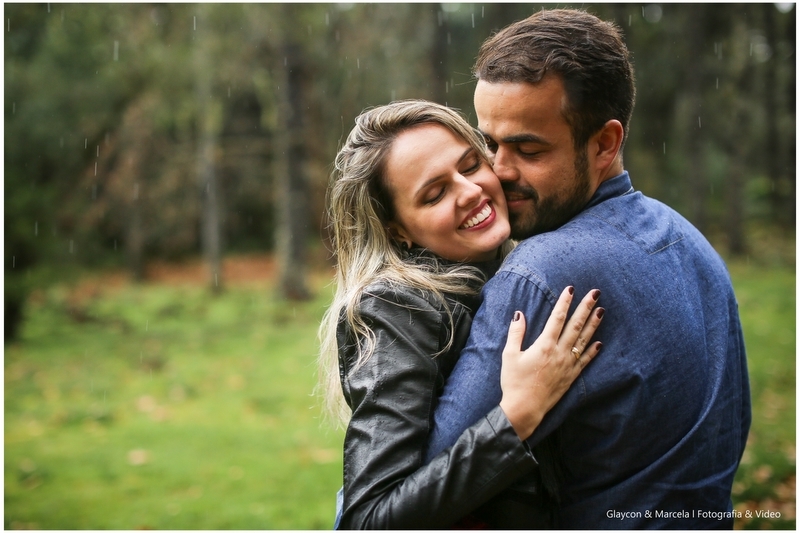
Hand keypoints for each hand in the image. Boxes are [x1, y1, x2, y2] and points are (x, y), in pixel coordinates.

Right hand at [499, 286, 603, 439]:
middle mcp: (559, 353)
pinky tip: (599, 342)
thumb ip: (516, 333)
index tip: (571, 289)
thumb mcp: (510, 355)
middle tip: (596, 293)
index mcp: (544, 345)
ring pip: (584, 340)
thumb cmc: (514, 382)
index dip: (565, 302)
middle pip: (575, 325)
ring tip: (601, 310)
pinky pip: (585, 361)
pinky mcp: (571, 377)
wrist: (524, 409)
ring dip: (593, 325)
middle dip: (586, 308)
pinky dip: (593, 351)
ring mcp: (567, 365)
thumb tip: (519, 314)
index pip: (557, 318)